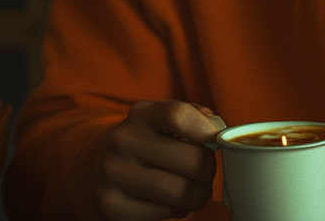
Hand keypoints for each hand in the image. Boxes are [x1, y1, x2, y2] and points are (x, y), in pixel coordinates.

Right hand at [93, 100, 221, 219]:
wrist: (104, 165)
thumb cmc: (150, 140)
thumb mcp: (166, 119)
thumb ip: (196, 118)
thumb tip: (219, 131)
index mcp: (140, 114)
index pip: (178, 115)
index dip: (206, 130)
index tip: (217, 141)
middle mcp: (122, 140)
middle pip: (191, 160)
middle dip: (209, 171)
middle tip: (206, 172)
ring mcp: (115, 174)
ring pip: (181, 192)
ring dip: (198, 194)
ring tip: (195, 189)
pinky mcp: (112, 206)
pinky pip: (165, 213)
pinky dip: (177, 210)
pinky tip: (170, 201)